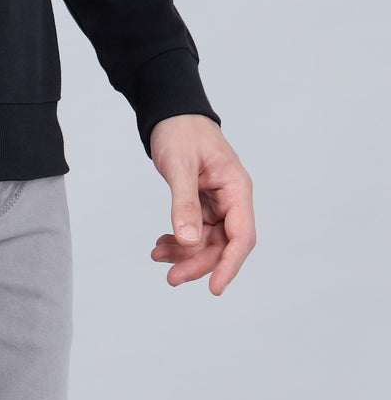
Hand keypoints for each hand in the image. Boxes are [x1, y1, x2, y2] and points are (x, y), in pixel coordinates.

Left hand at [148, 114, 254, 294]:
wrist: (169, 111)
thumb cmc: (180, 130)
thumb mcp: (180, 165)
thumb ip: (185, 202)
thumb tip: (190, 242)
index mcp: (237, 188)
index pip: (242, 236)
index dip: (230, 265)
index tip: (215, 288)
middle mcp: (231, 199)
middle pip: (223, 244)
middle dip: (198, 263)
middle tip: (171, 278)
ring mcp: (217, 202)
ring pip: (207, 241)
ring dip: (184, 254)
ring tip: (158, 257)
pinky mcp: (202, 203)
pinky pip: (195, 230)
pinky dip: (179, 240)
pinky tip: (161, 245)